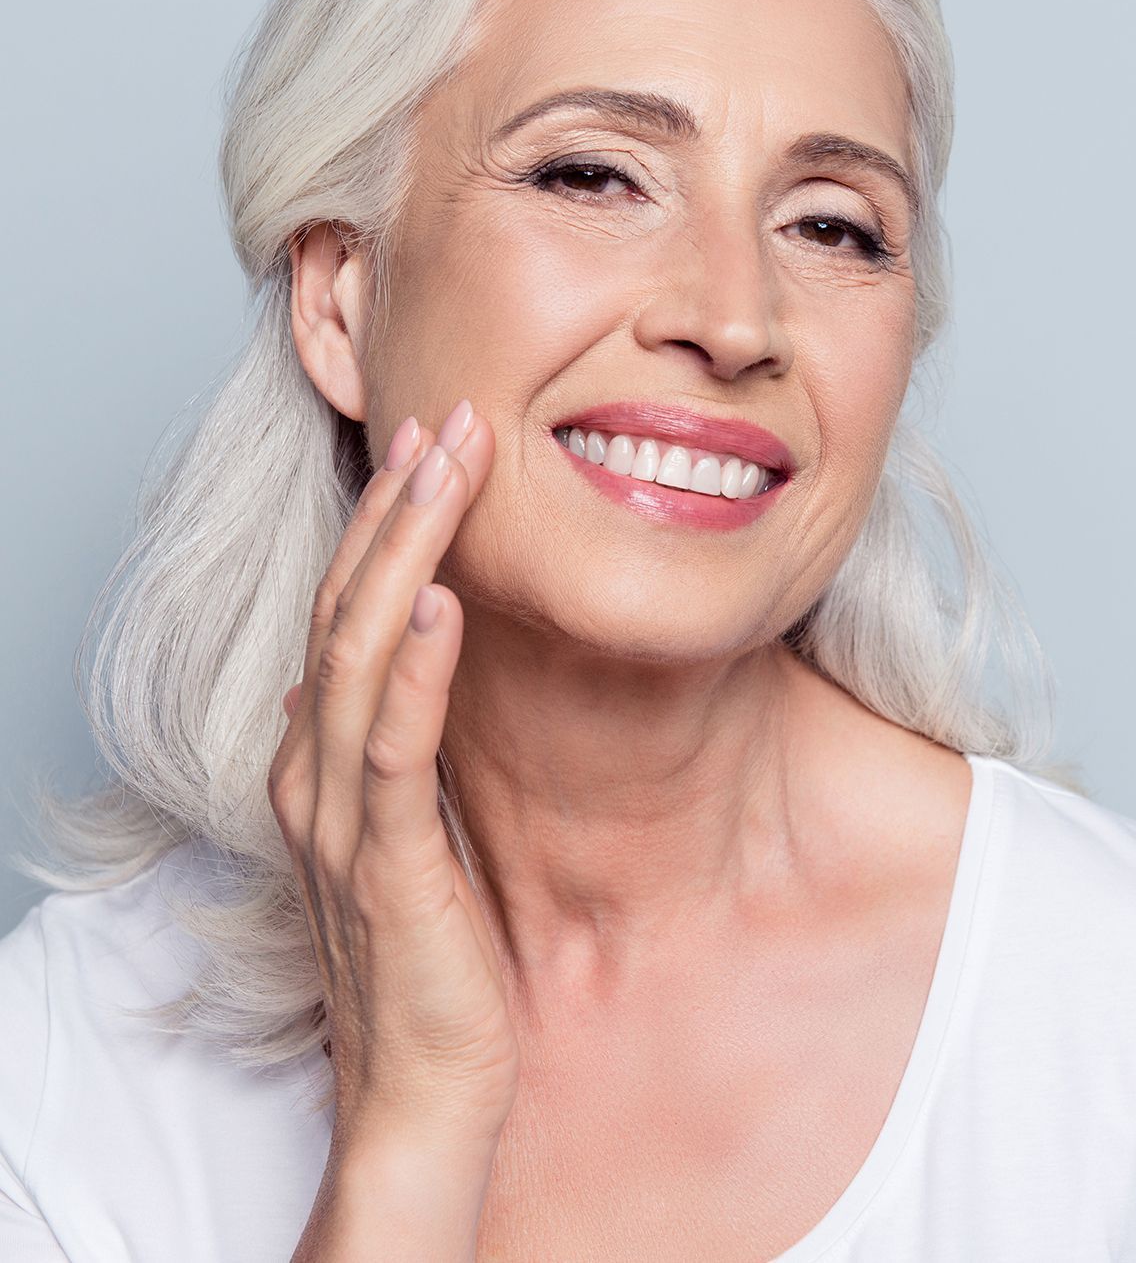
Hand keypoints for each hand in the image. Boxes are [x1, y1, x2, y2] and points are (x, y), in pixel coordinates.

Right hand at [268, 399, 517, 1160]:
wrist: (421, 1087)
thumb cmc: (427, 952)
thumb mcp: (408, 829)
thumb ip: (388, 752)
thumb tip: (374, 680)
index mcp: (323, 762)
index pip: (345, 613)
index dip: (386, 525)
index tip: (437, 448)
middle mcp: (315, 775)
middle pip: (346, 609)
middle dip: (398, 507)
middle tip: (449, 419)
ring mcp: (341, 817)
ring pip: (358, 653)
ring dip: (403, 551)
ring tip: (446, 466)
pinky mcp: (385, 863)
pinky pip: (393, 747)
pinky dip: (413, 667)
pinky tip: (439, 601)